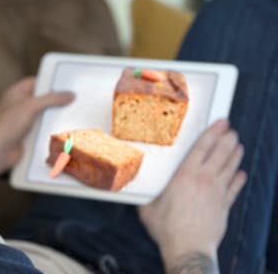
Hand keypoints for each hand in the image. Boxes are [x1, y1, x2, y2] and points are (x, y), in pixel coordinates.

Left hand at [0, 77, 74, 177]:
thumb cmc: (7, 125)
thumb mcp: (31, 106)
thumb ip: (51, 99)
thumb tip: (70, 94)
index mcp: (16, 93)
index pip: (36, 82)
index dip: (50, 83)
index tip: (67, 84)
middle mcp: (20, 106)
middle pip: (42, 100)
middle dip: (56, 101)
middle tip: (76, 99)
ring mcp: (23, 121)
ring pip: (44, 116)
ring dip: (56, 117)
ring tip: (76, 114)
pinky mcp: (27, 136)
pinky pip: (43, 130)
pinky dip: (52, 130)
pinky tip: (66, 130)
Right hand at [137, 119, 246, 269]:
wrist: (188, 248)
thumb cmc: (166, 228)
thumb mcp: (147, 207)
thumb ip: (144, 195)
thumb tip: (130, 188)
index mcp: (185, 176)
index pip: (202, 148)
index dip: (212, 133)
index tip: (220, 123)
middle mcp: (204, 180)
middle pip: (220, 153)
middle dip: (227, 139)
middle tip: (230, 129)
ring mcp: (217, 192)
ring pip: (230, 167)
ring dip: (235, 154)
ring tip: (238, 145)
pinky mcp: (224, 206)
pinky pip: (235, 188)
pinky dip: (239, 178)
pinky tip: (241, 173)